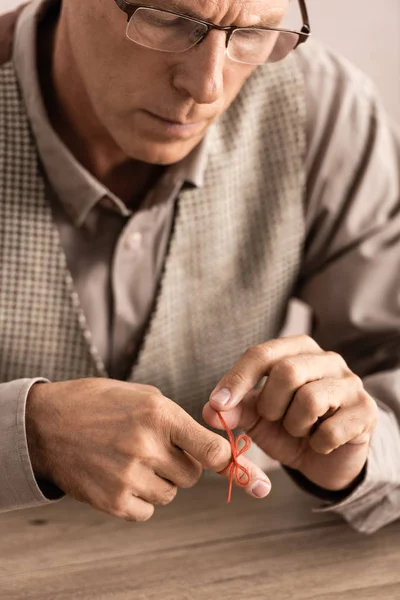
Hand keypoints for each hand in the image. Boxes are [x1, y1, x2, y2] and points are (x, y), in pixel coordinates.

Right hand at [26, 378, 270, 520]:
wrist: (47, 424)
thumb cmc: (99, 403)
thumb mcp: (143, 396)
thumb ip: (178, 421)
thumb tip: (216, 448)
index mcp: (159, 415)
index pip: (212, 449)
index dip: (230, 461)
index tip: (244, 471)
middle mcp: (147, 446)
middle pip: (194, 474)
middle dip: (184, 464)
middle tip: (159, 449)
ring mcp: (129, 476)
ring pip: (172, 493)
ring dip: (161, 481)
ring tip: (133, 459)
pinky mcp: (113, 501)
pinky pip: (148, 510)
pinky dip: (141, 498)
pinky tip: (121, 476)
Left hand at [203, 335, 377, 491]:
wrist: (327, 458)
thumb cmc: (290, 428)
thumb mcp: (258, 418)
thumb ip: (236, 410)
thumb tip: (210, 410)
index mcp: (297, 350)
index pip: (262, 353)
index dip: (237, 379)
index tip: (217, 404)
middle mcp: (327, 359)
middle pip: (287, 372)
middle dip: (271, 405)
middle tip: (274, 420)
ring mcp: (351, 384)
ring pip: (310, 399)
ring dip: (294, 426)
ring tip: (299, 430)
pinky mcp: (366, 412)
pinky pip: (331, 431)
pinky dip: (316, 444)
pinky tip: (319, 443)